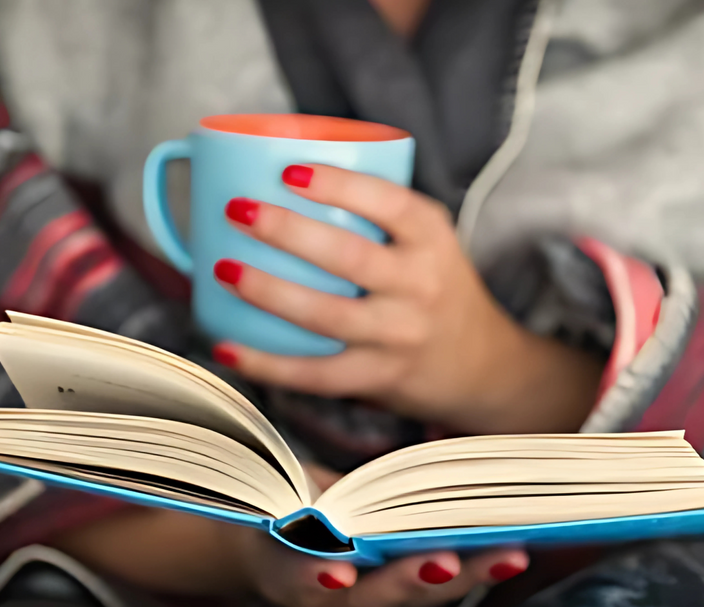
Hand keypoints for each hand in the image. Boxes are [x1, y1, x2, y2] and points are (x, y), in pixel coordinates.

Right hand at [53, 464, 528, 605]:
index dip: (314, 575)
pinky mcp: (395, 586)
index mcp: (278, 570)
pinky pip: (433, 583)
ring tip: (507, 550)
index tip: (338, 567)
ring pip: (414, 598)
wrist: (262, 543)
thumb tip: (163, 403)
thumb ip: (239, 453)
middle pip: (372, 601)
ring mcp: (364, 596)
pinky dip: (471, 566)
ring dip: (461, 576)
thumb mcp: (250, 486)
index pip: (293, 579)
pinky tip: (509, 542)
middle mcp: (325, 592)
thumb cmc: (257, 503)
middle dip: (411, 582)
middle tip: (450, 561)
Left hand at [212, 164, 602, 433]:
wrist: (480, 363)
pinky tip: (227, 347)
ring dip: (268, 291)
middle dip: (286, 231)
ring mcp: (399, 335)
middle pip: (348, 256)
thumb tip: (280, 175)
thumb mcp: (428, 240)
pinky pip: (316, 374)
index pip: (390, 204)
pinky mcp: (378, 377)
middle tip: (238, 210)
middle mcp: (420, 285)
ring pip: (326, 315)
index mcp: (431, 239)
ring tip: (222, 268)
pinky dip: (266, 363)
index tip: (289, 170)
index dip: (338, 186)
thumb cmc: (436, 287)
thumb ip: (377, 212)